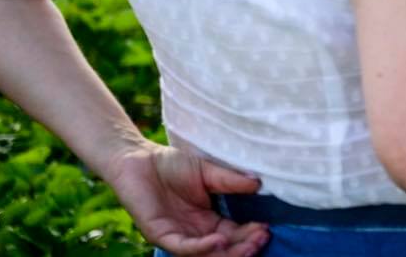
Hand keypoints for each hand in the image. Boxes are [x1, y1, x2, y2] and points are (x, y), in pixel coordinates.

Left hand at [104, 139, 268, 256]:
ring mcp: (177, 235)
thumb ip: (231, 180)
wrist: (138, 159)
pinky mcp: (160, 234)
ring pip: (206, 254)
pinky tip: (220, 240)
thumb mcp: (208, 171)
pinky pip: (183, 247)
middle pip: (223, 249)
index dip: (249, 234)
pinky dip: (203, 247)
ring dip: (229, 252)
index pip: (232, 234)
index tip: (267, 227)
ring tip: (250, 244)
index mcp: (206, 220)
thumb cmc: (172, 164)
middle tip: (262, 238)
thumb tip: (259, 183)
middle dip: (244, 246)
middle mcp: (194, 232)